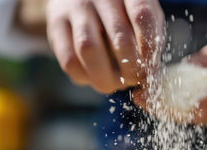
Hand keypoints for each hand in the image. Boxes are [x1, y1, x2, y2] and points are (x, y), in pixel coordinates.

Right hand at [45, 0, 163, 93]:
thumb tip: (150, 77)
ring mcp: (76, 8)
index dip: (148, 48)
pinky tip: (93, 76)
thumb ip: (150, 41)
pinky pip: (69, 59)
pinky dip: (84, 76)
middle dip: (130, 70)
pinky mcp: (56, 24)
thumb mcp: (140, 17)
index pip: (142, 16)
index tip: (149, 69)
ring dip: (105, 77)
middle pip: (120, 38)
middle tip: (132, 80)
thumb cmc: (120, 12)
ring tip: (114, 84)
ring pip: (89, 50)